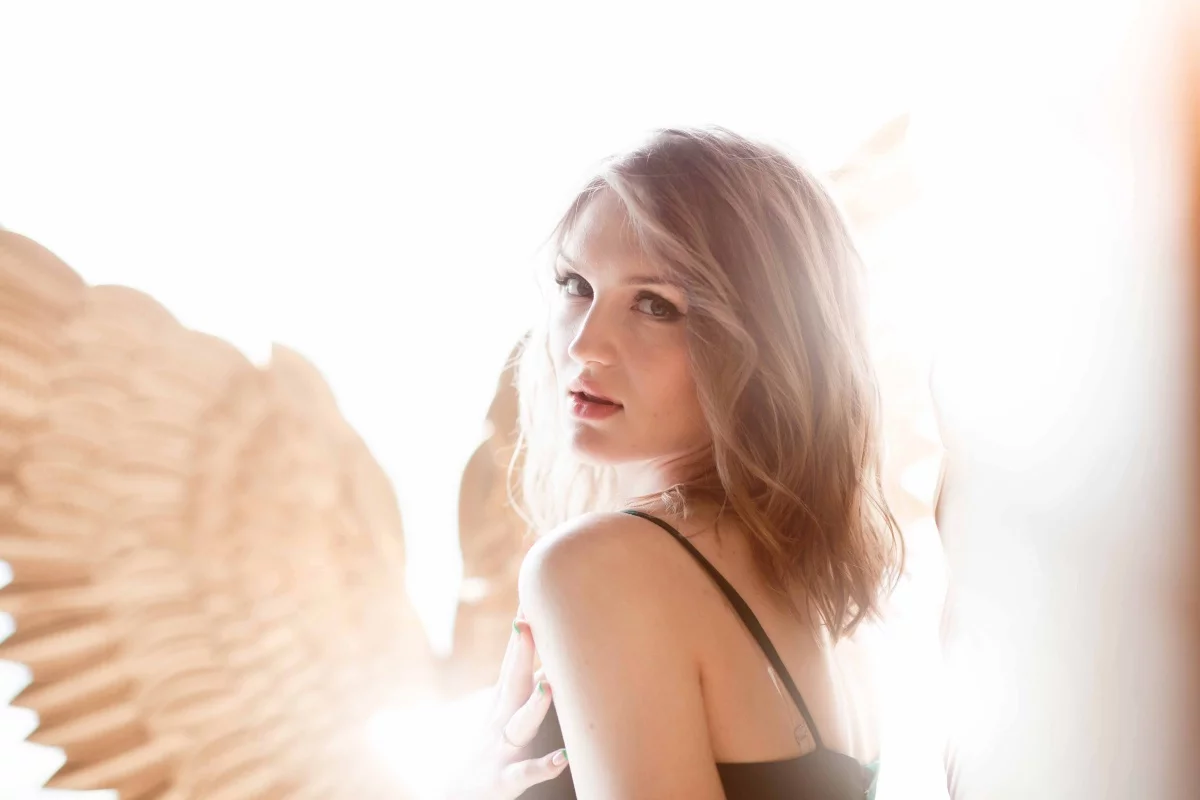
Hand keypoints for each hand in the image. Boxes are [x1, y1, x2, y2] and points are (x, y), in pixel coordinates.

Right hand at [443, 614, 567, 798]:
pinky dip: (543, 765)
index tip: (529, 600)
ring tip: (550, 686)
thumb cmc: (492, 747)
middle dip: (520, 653)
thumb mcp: (505, 714)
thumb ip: (526, 686)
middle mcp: (500, 721)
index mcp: (502, 703)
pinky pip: (525, 773)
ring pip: (520, 725)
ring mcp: (501, 749)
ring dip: (534, 705)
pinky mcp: (504, 780)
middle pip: (511, 682)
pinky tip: (563, 758)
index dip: (520, 634)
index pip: (511, 662)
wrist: (457, 796)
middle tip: (527, 623)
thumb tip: (553, 659)